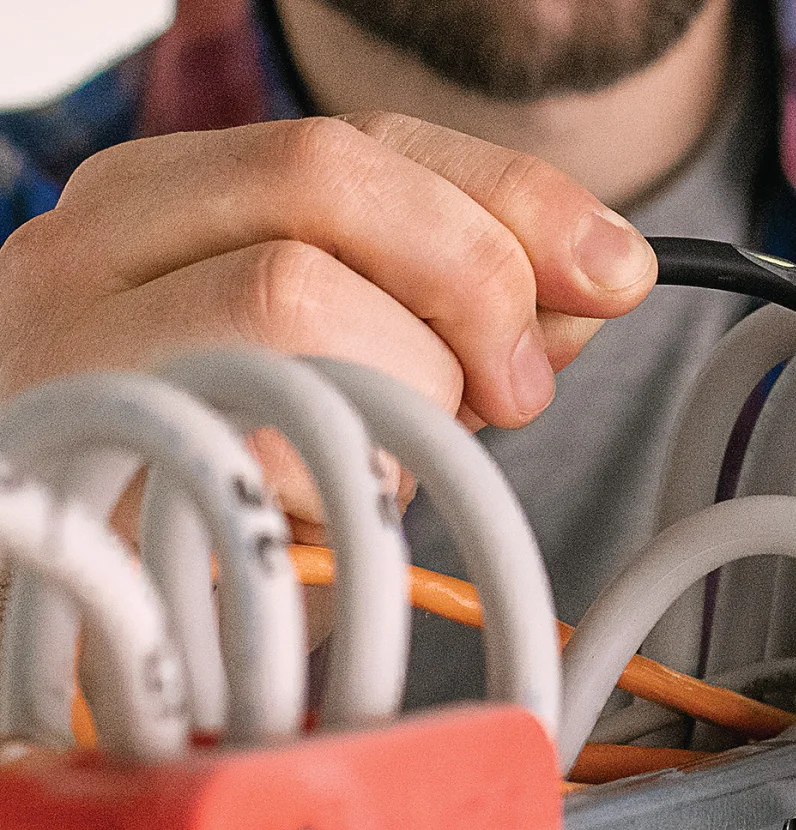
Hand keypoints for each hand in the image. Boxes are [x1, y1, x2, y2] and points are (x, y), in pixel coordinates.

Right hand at [0, 113, 655, 531]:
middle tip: (517, 388)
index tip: (615, 269)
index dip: (512, 196)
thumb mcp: (352, 376)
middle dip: (470, 275)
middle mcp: (98, 247)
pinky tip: (323, 519)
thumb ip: (460, 315)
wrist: (70, 613)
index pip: (363, 139)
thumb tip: (595, 280)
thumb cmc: (221, 496)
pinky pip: (268, 441)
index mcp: (167, 201)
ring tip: (386, 465)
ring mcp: (78, 347)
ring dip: (404, 393)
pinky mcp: (94, 459)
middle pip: (325, 174)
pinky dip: (340, 487)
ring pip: (295, 289)